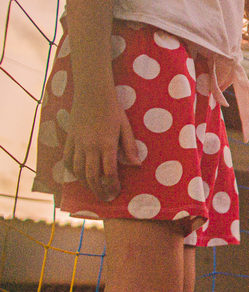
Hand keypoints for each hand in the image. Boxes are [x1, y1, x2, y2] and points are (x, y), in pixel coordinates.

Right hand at [62, 85, 139, 201]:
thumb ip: (130, 147)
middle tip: (105, 198)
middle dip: (99, 190)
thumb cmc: (113, 109)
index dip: (112, 185)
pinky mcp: (69, 138)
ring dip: (85, 183)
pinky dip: (72, 171)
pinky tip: (78, 176)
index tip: (117, 192)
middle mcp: (89, 146)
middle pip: (91, 176)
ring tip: (94, 189)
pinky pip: (67, 159)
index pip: (109, 172)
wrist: (92, 93)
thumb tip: (137, 165)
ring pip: (77, 170)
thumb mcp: (126, 127)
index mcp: (106, 144)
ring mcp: (77, 143)